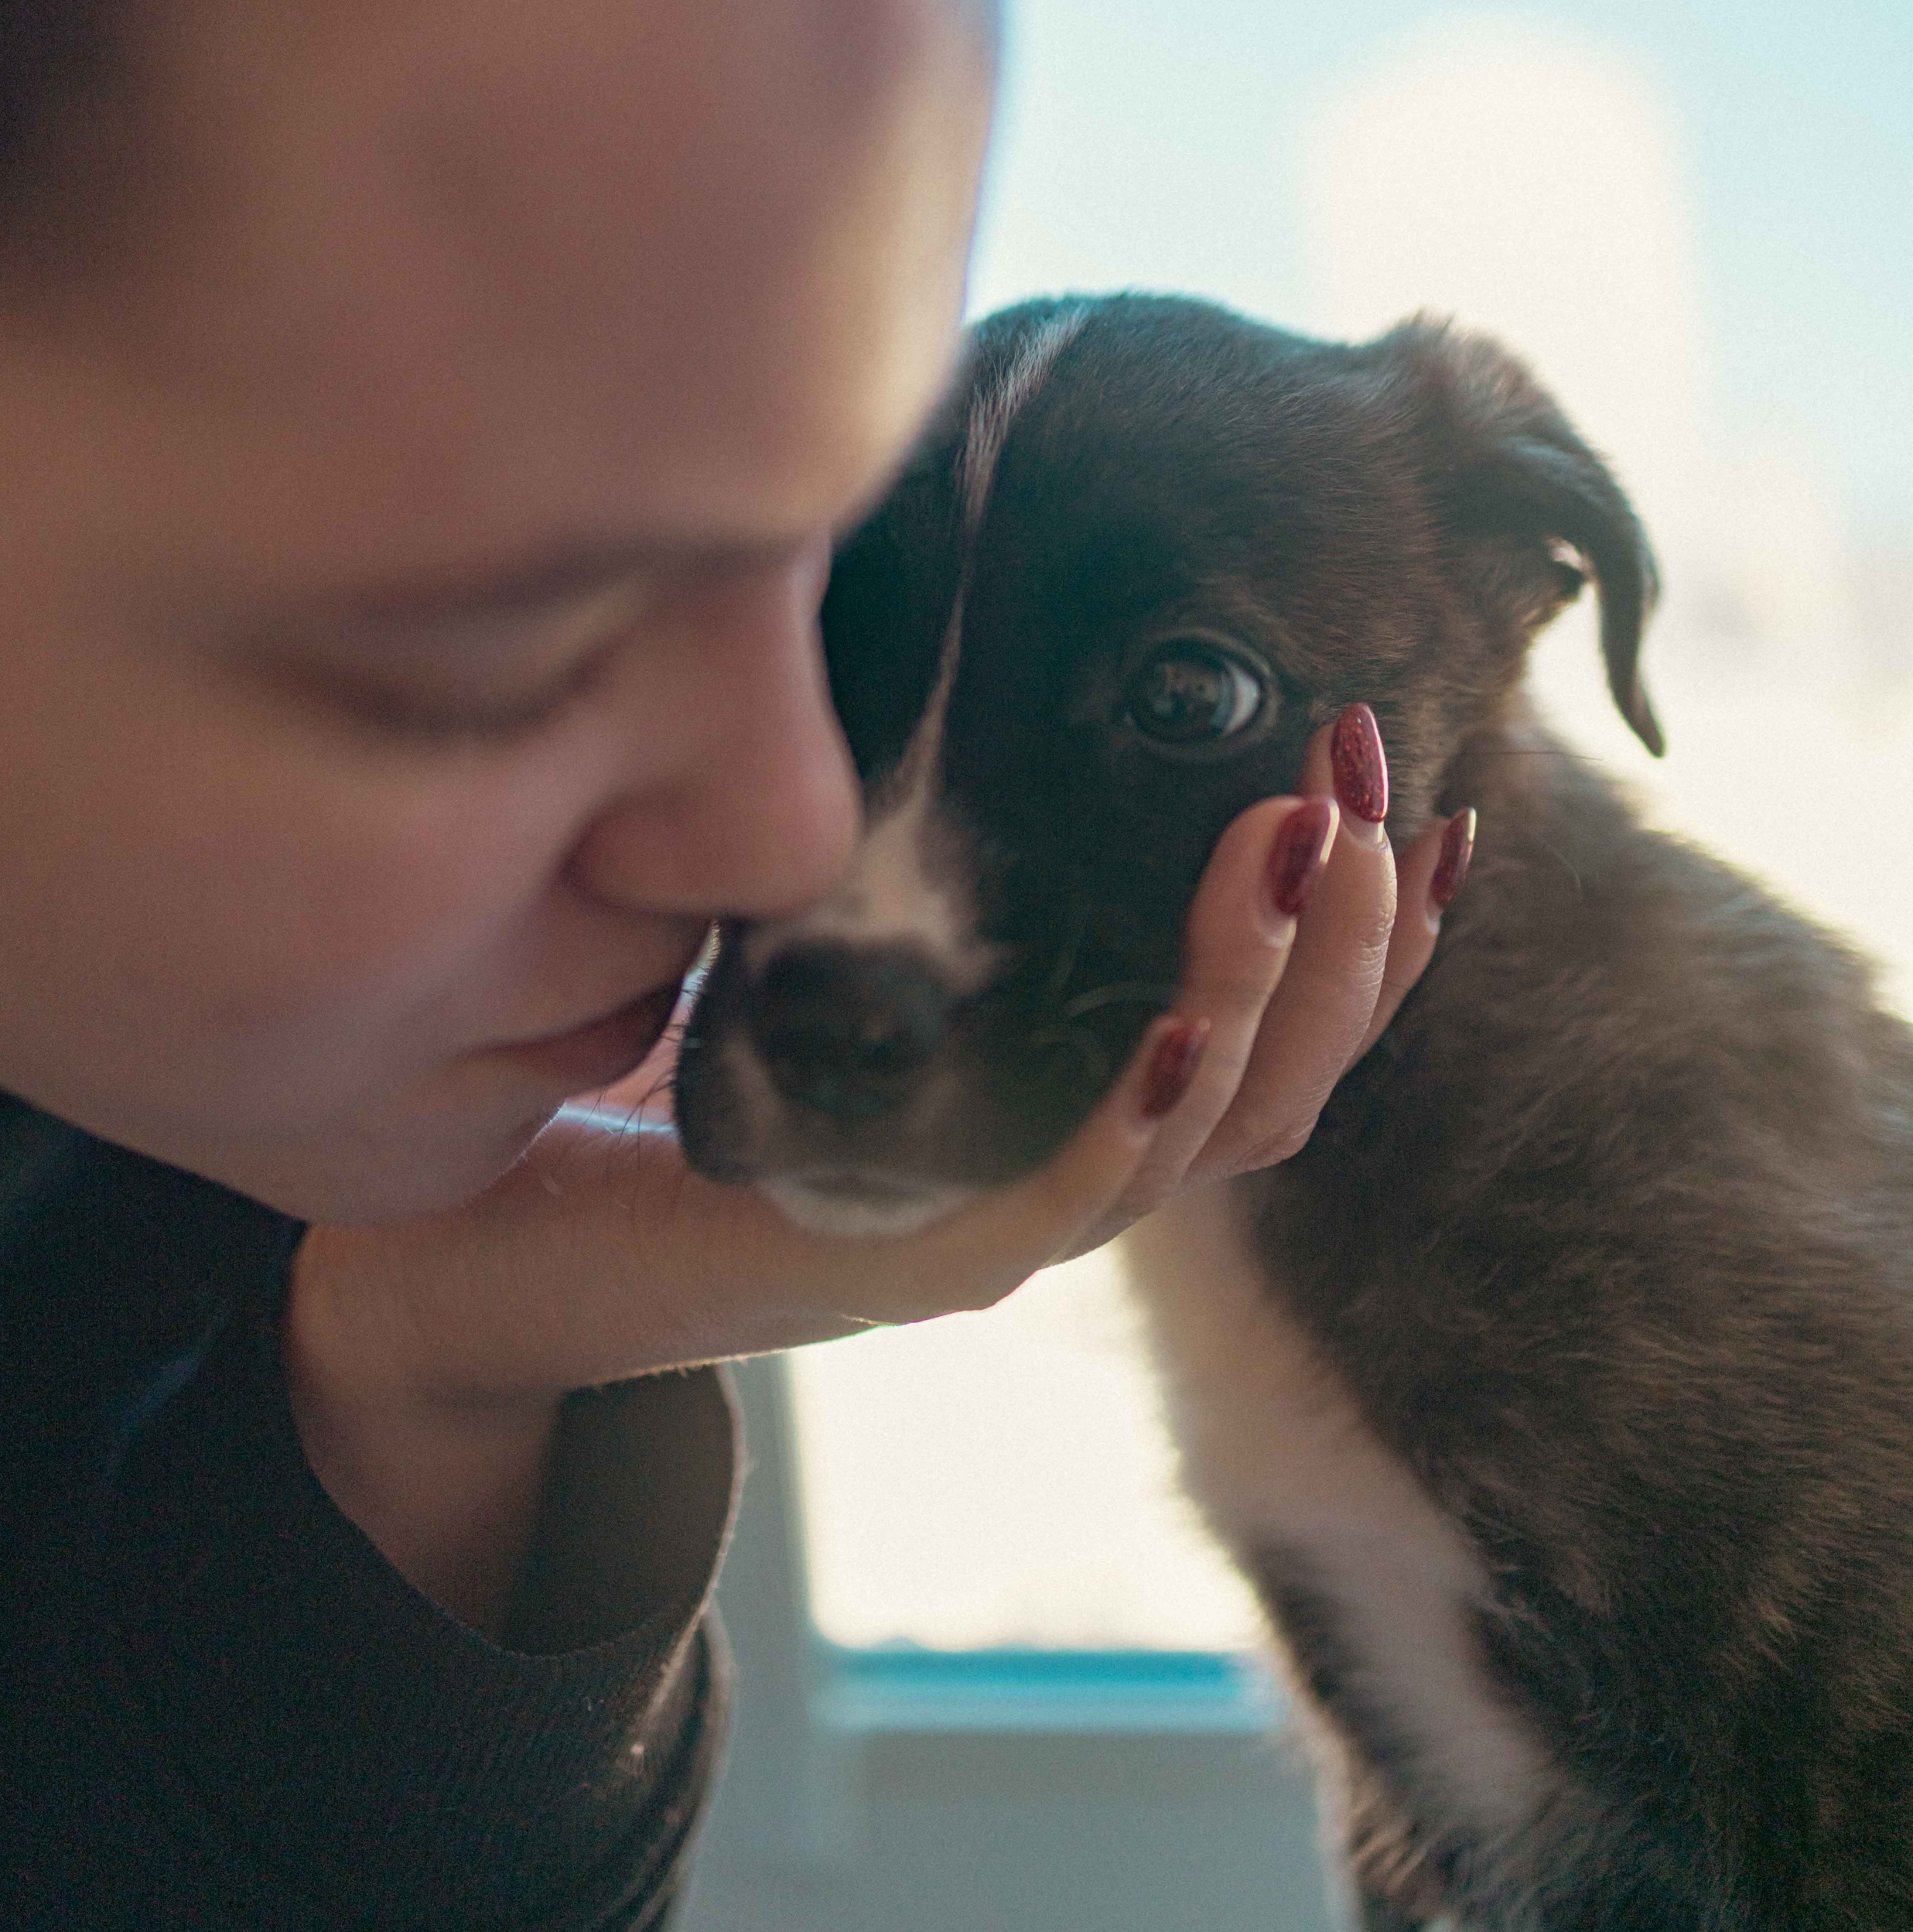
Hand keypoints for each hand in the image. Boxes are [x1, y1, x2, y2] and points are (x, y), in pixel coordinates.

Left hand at [288, 723, 1459, 1624]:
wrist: (496, 1246)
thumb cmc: (672, 1069)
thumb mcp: (825, 936)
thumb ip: (919, 849)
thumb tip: (968, 660)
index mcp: (1076, 1107)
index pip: (1286, 1033)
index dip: (1381, 937)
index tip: (1435, 806)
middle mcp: (1071, 1181)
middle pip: (1291, 1087)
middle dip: (1359, 937)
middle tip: (1374, 785)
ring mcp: (1006, 1236)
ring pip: (1214, 1136)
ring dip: (1276, 992)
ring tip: (1303, 850)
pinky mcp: (914, 1272)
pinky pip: (1069, 1203)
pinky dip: (1143, 1116)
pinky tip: (1182, 1022)